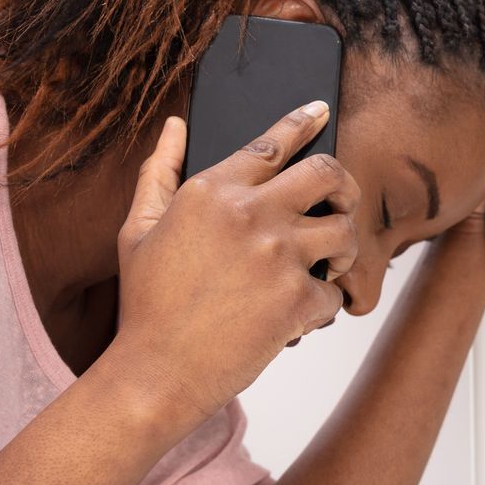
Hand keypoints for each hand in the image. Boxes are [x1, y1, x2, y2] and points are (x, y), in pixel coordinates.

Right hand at [105, 102, 356, 427]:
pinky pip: (337, 292)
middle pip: (329, 173)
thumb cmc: (147, 304)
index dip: (302, 122)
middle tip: (339, 203)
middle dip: (343, 185)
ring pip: (345, 231)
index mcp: (211, 191)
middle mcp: (250, 215)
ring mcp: (279, 257)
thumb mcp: (139, 230)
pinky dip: (323, 306)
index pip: (272, 144)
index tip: (322, 111)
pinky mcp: (298, 300)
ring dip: (343, 247)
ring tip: (324, 264)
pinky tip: (298, 315)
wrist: (156, 374)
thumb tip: (176, 126)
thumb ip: (160, 171)